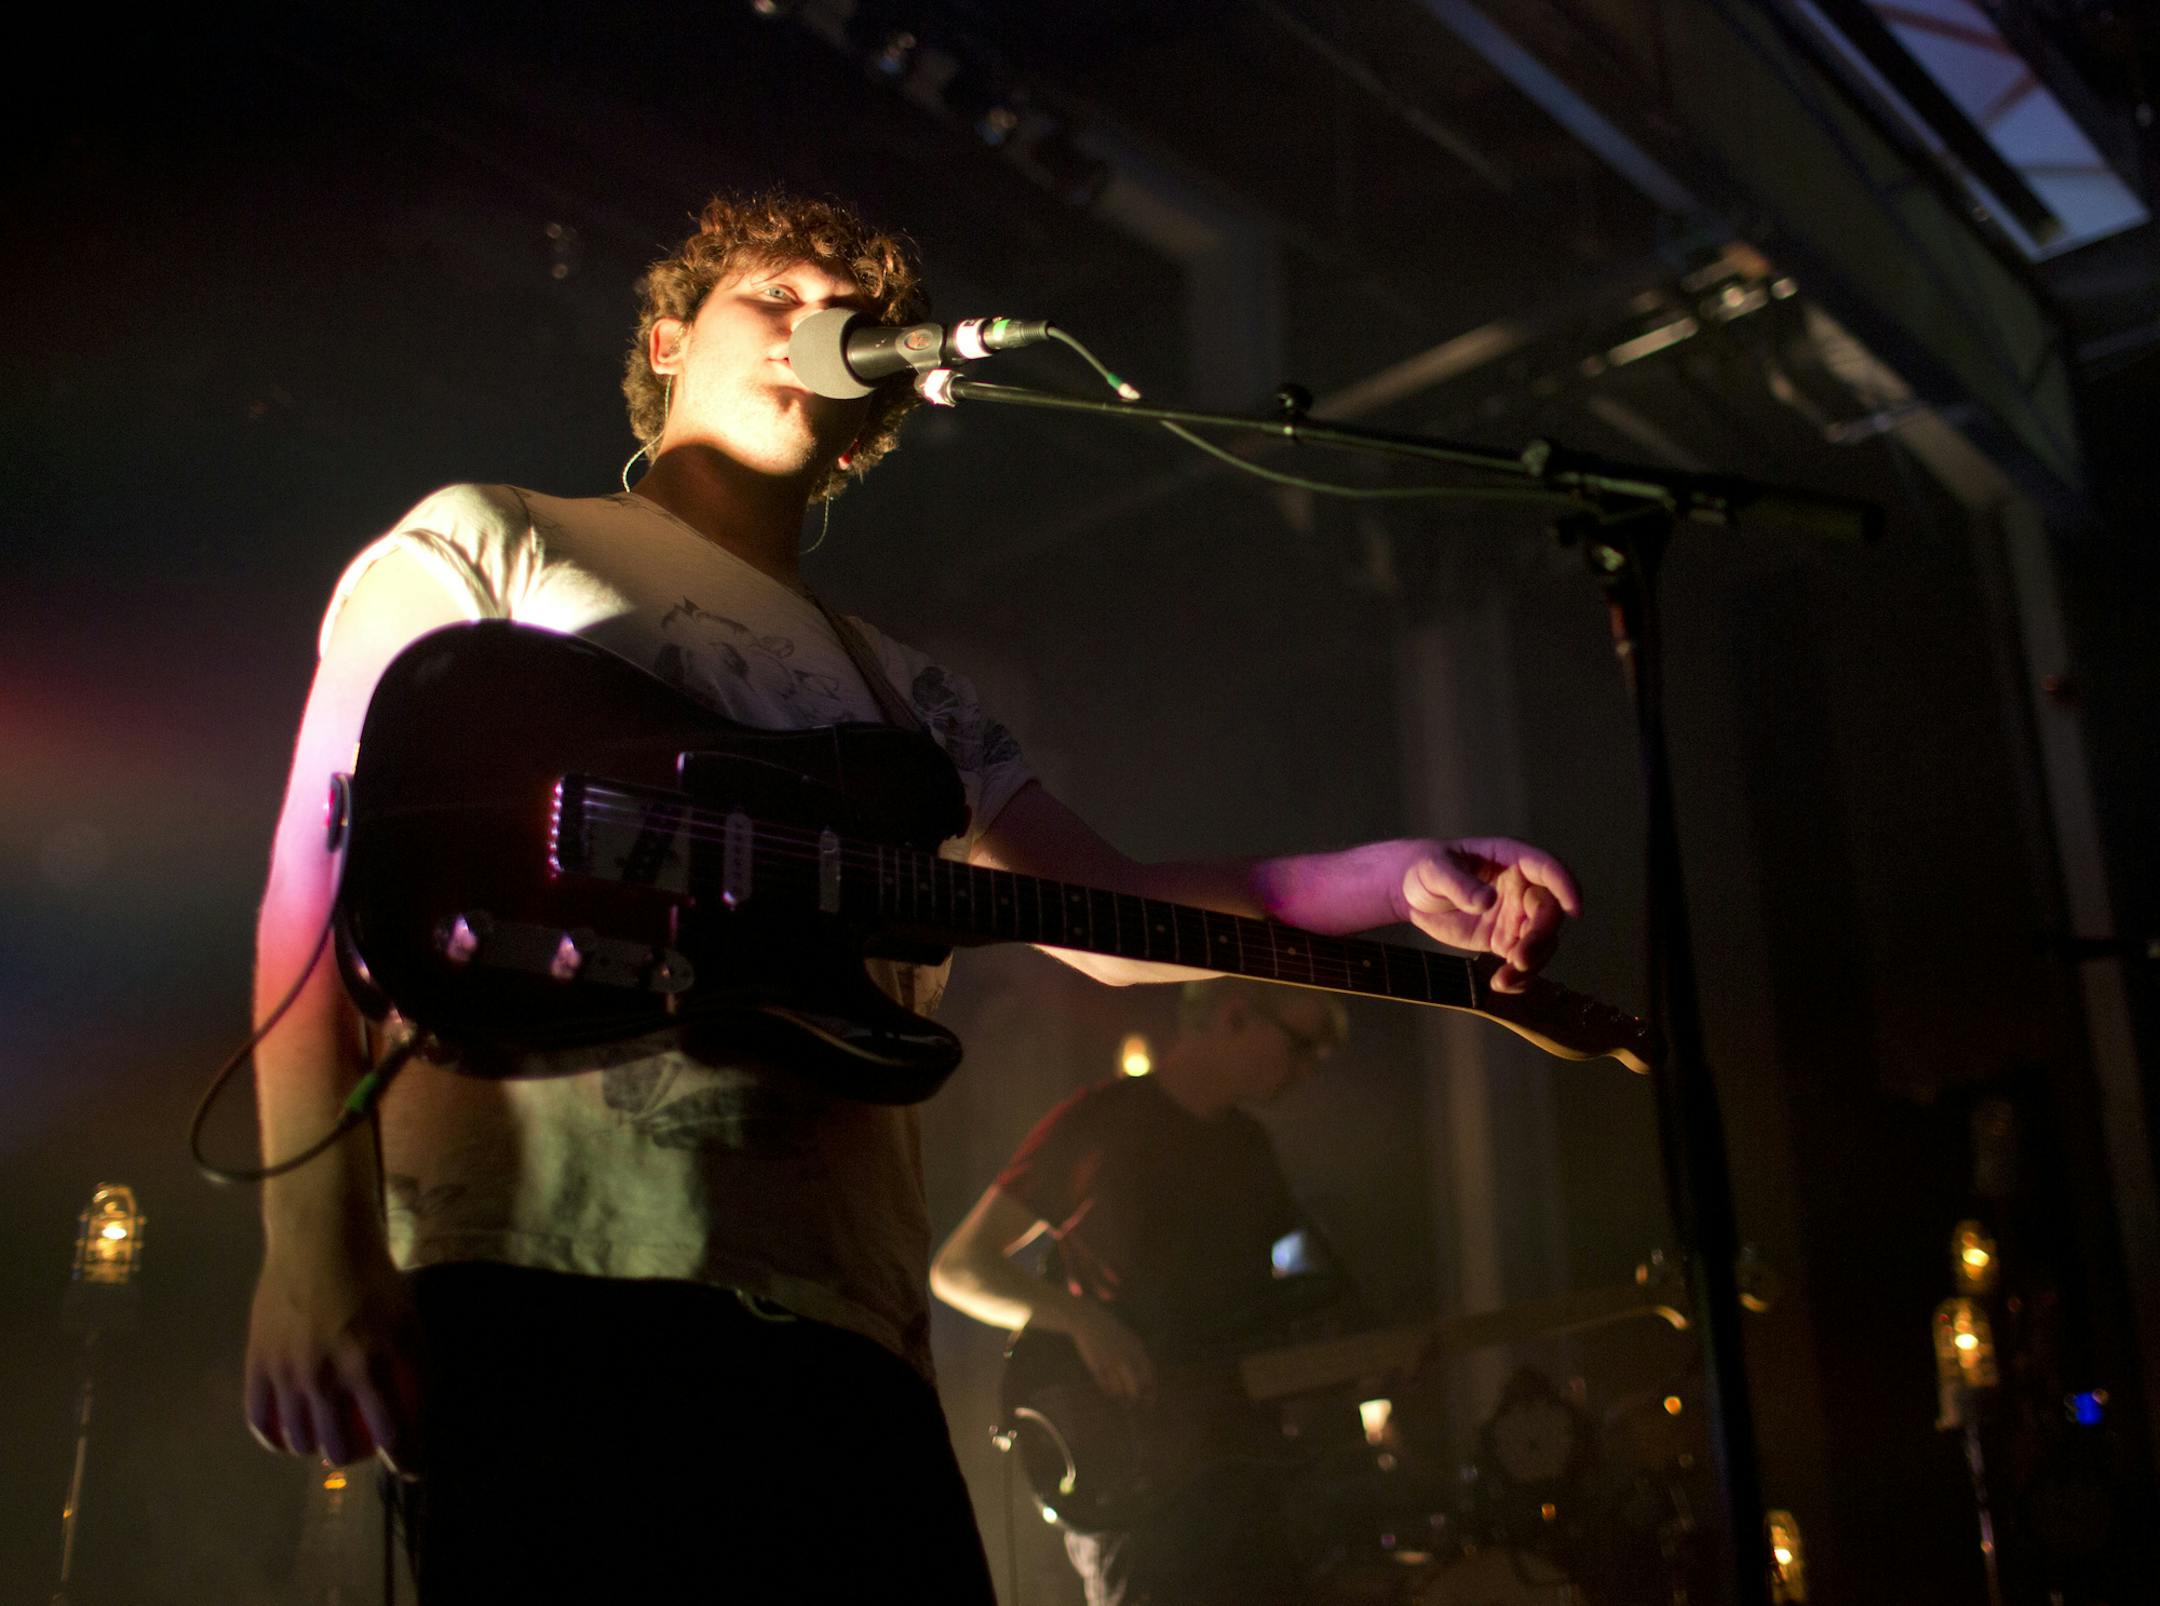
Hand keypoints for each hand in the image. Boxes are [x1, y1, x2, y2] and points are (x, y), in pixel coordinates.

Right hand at [244, 1229, 422, 1473]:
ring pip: (297, 1436)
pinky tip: (284, 1438)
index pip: (391, 1430)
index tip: (410, 1469)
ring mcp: (288, 1370)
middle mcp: (326, 1374)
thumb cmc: (372, 1277)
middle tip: (356, 1454)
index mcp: (370, 1362)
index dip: (403, 1458)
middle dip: (349, 1459)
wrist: (319, 1241)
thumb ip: (417, 1363)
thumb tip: (426, 1406)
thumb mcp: (407, 1316)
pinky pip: (260, 1417)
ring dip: (312, 1448)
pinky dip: (273, 1436)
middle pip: (336, 1444)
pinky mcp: (258, 1363)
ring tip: (322, 1443)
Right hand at [1072, 1307, 1154, 1404]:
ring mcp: (1111, 1363)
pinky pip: (1105, 1387)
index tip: (1149, 1404)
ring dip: (1120, 1394)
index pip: (1150, 1378)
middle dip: (1134, 1398)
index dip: (1151, 1394)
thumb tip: (1149, 1385)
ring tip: (1117, 1391)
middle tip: (1132, 1402)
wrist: (1091, 1322)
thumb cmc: (1114, 1333)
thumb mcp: (1132, 1341)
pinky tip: (1108, 1386)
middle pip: (1135, 1389)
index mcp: (1138, 1351)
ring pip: (1119, 1391)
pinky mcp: (1098, 1366)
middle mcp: (1126, 1358)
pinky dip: (1108, 1390)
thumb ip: (1141, 1360)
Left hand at [1396, 837, 1581, 993]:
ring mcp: (1516, 915)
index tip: (1575, 910)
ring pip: (1542, 941)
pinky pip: (1523, 960)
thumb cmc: (1425, 869)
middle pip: (1549, 912)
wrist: (1411, 893)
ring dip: (1531, 963)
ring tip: (1503, 980)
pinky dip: (1519, 976)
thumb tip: (1487, 901)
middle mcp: (1522, 887)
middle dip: (1540, 938)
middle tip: (1517, 960)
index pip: (1548, 869)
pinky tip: (1500, 984)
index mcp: (1511, 859)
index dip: (1565, 887)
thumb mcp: (1436, 871)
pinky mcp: (1505, 940)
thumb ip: (1460, 885)